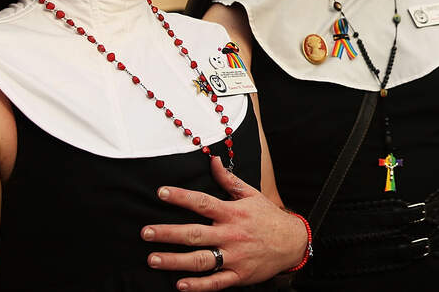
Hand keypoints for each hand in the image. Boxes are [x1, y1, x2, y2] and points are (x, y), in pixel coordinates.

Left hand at [143, 157, 307, 289]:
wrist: (293, 243)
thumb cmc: (268, 217)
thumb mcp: (251, 194)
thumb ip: (229, 180)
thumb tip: (213, 160)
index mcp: (233, 212)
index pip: (203, 203)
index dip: (181, 197)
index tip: (161, 193)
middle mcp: (231, 234)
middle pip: (195, 234)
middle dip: (168, 233)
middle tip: (146, 232)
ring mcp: (234, 257)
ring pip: (201, 260)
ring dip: (175, 261)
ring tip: (153, 259)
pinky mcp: (238, 275)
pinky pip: (215, 282)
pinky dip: (198, 285)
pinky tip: (180, 284)